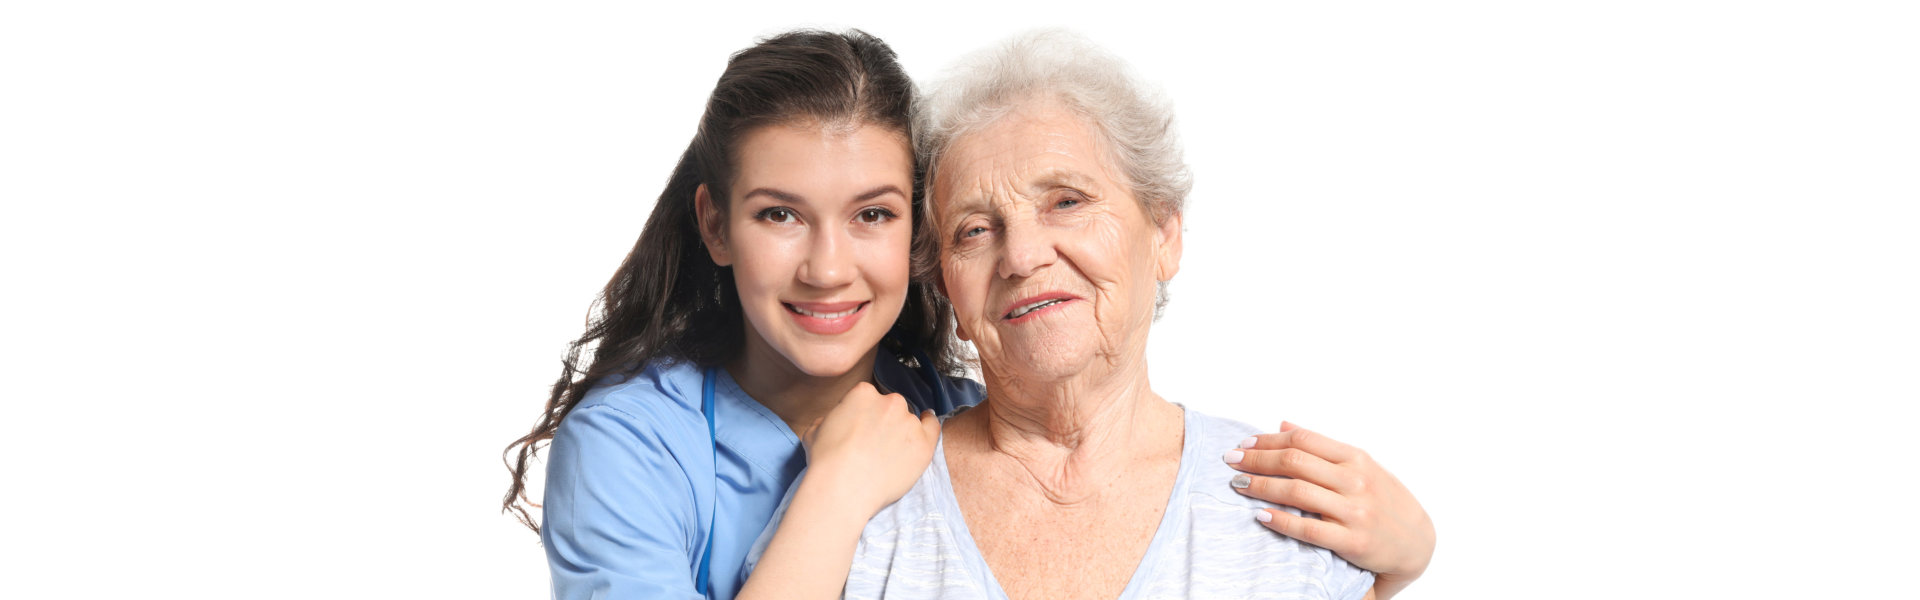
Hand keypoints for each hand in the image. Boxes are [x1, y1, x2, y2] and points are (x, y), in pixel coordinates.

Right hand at [798, 382, 941, 516]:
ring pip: (909, 420)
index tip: (860, 430)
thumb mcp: (815, 430)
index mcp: (863, 393)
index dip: (863, 415)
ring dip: (902, 431)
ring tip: (890, 454)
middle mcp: (890, 402)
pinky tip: (925, 425)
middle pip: (890, 407)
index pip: (867, 398)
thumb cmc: (826, 462)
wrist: (843, 489)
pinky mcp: (924, 443)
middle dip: (883, 422)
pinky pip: (932, 426)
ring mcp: (909, 422)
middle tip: (874, 445)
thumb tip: (837, 421)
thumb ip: (831, 418)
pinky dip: (929, 424)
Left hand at [1227, 422, 1433, 598]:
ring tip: (1238, 485)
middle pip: (1294, 461)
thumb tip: (1283, 424)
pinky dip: (1280, 520)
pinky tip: (1260, 515)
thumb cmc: (1385, 500)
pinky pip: (1308, 529)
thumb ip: (1322, 447)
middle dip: (1257, 460)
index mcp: (1356, 458)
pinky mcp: (1352, 541)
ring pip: (1296, 492)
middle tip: (1231, 461)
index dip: (1268, 440)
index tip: (1244, 443)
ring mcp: (1354, 511)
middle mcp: (1355, 480)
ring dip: (1261, 486)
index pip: (1303, 440)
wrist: (1418, 542)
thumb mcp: (1361, 465)